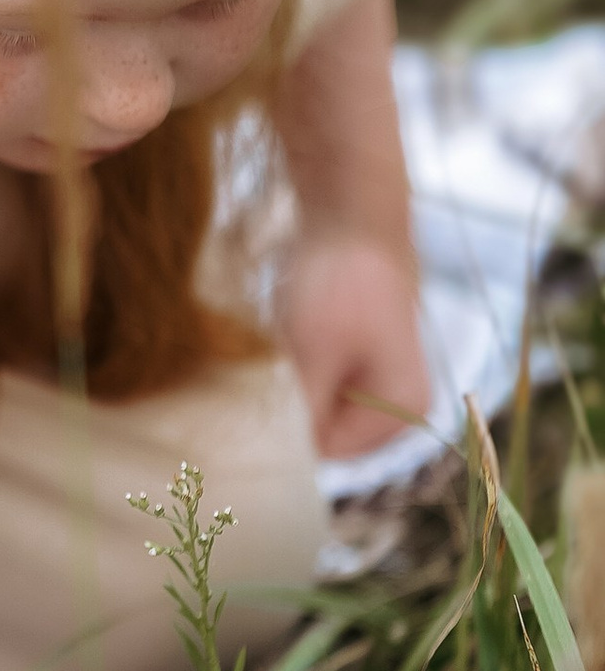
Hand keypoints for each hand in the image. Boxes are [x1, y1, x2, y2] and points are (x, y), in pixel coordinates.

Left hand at [281, 226, 428, 459]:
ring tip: (291, 338)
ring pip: (318, 402)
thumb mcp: (312, 355)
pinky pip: (321, 377)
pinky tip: (295, 328)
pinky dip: (301, 360)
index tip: (268, 387)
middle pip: (325, 431)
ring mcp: (384, 379)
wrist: (352, 211)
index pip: (326, 451)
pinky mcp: (365, 355)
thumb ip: (302, 413)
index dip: (291, 424)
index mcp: (402, 411)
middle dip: (295, 401)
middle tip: (281, 357)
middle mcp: (402, 404)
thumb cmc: (338, 281)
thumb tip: (278, 459)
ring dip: (294, 379)